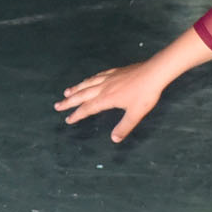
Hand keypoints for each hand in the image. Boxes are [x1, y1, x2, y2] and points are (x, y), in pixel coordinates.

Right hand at [55, 59, 172, 142]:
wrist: (154, 72)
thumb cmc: (146, 93)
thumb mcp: (135, 114)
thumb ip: (124, 127)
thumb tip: (114, 139)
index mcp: (107, 98)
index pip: (87, 108)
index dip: (77, 115)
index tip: (68, 120)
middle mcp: (104, 87)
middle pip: (82, 95)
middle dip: (69, 101)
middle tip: (57, 105)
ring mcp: (109, 78)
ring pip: (88, 83)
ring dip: (76, 88)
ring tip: (67, 91)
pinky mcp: (116, 71)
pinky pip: (97, 76)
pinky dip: (89, 79)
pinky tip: (89, 80)